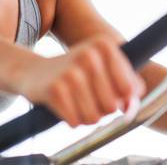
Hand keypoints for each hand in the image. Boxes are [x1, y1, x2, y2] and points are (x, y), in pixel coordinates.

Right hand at [18, 35, 145, 126]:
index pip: (129, 89)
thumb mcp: (104, 67)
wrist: (35, 72)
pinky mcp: (54, 89)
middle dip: (102, 110)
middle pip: (112, 106)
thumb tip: (132, 108)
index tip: (112, 95)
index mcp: (105, 45)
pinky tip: (65, 105)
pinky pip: (76, 122)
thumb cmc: (76, 71)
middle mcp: (89, 55)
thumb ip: (127, 85)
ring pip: (94, 117)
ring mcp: (71, 72)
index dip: (122, 99)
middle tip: (89, 98)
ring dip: (86, 116)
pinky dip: (72, 120)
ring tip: (77, 102)